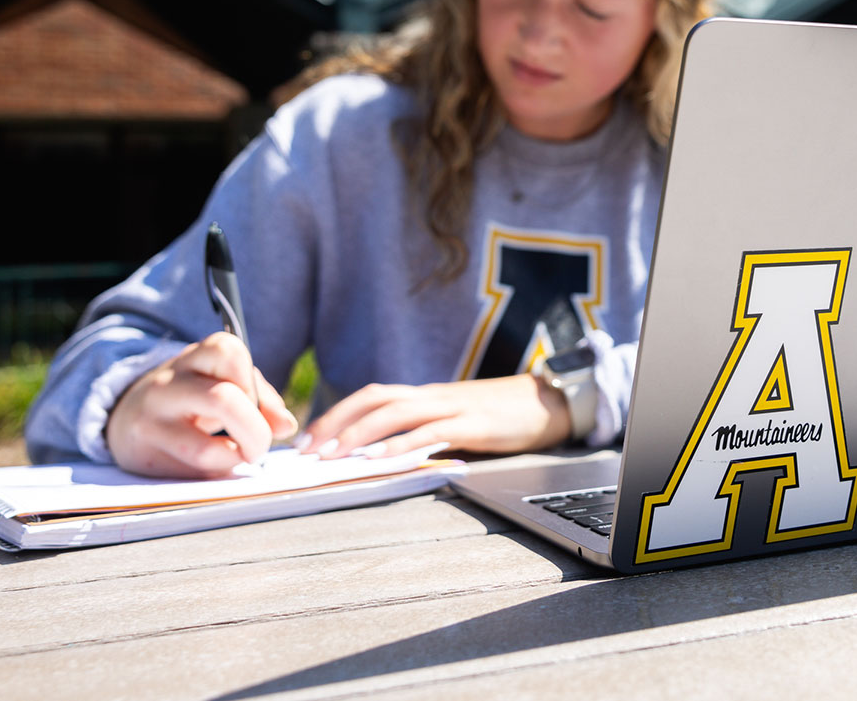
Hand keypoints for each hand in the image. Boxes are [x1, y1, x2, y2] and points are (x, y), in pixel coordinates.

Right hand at [105, 333, 298, 477]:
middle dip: (256, 431)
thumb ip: (261, 398)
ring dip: (236, 459)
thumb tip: (287, 426)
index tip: (255, 405)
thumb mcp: (223, 381)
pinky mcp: (145, 456)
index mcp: (194, 357)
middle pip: (223, 400)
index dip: (254, 384)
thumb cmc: (192, 397)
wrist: (126, 417)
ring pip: (206, 450)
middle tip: (260, 444)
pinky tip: (216, 463)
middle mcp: (167, 385)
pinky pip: (193, 474)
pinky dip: (217, 472)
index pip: (230, 352)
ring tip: (239, 454)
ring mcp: (152, 422)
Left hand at [301, 375, 571, 460]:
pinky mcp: (472, 422)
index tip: (310, 437)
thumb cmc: (500, 416)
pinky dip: (401, 444)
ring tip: (333, 456)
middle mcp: (432, 396)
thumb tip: (386, 453)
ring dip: (359, 433)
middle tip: (308, 450)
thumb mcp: (456, 419)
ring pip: (396, 412)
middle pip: (375, 398)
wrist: (548, 402)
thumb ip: (425, 429)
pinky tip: (380, 459)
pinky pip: (430, 431)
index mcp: (426, 395)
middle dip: (337, 422)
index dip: (337, 413)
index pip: (372, 396)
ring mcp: (452, 406)